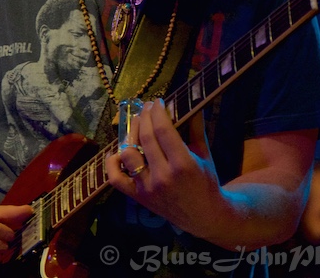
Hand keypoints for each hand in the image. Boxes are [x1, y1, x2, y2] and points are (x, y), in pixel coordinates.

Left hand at [105, 99, 222, 239]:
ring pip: (129, 153)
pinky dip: (112, 163)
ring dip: (130, 135)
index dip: (157, 112)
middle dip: (144, 117)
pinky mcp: (138, 197)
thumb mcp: (205, 154)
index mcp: (183, 164)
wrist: (203, 216)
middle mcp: (163, 176)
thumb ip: (196, 128)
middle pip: (146, 137)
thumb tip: (191, 102)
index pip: (163, 130)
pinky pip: (115, 178)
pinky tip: (120, 151)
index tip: (157, 102)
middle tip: (146, 107)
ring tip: (137, 125)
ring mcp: (148, 188)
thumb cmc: (206, 182)